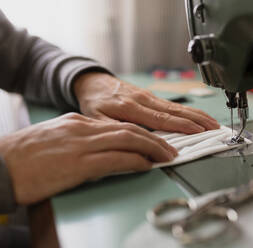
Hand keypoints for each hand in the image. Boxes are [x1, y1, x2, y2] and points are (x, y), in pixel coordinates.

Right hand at [0, 113, 176, 204]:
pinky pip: (116, 159)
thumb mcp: (57, 140)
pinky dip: (135, 161)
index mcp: (78, 123)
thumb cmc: (24, 157)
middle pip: (129, 128)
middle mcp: (83, 129)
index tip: (155, 139)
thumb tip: (102, 149)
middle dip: (154, 138)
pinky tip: (147, 165)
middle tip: (170, 147)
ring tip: (167, 155)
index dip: (142, 131)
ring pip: (128, 139)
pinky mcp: (78, 164)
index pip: (119, 124)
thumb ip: (80, 140)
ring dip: (152, 147)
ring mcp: (82, 145)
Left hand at [73, 72, 219, 133]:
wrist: (93, 83)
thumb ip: (114, 131)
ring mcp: (149, 97)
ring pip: (178, 107)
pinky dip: (189, 111)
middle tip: (215, 129)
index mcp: (131, 107)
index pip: (161, 119)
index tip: (197, 132)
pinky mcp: (152, 97)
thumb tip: (134, 145)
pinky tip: (198, 117)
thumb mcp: (96, 120)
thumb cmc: (95, 103)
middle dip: (197, 120)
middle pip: (176, 111)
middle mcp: (144, 100)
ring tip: (213, 123)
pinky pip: (173, 105)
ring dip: (197, 115)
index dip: (181, 126)